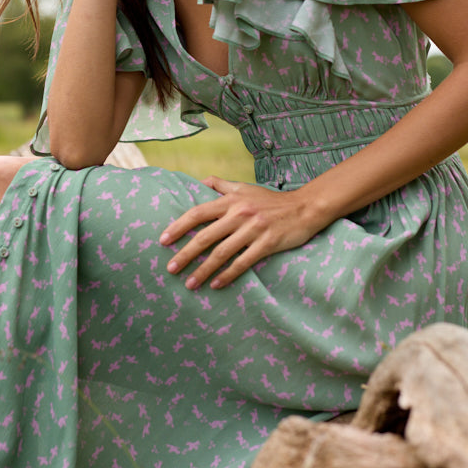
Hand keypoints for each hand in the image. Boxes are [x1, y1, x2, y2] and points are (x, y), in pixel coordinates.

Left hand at [160, 177, 325, 289]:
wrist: (304, 208)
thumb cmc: (270, 200)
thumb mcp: (245, 187)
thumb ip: (221, 185)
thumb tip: (200, 182)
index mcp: (230, 201)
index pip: (197, 213)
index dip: (178, 227)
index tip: (163, 240)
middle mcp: (239, 214)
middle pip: (205, 236)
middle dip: (185, 254)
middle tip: (170, 268)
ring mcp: (253, 230)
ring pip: (221, 253)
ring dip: (203, 270)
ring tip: (189, 283)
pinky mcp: (267, 244)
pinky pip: (242, 263)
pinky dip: (228, 275)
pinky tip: (216, 285)